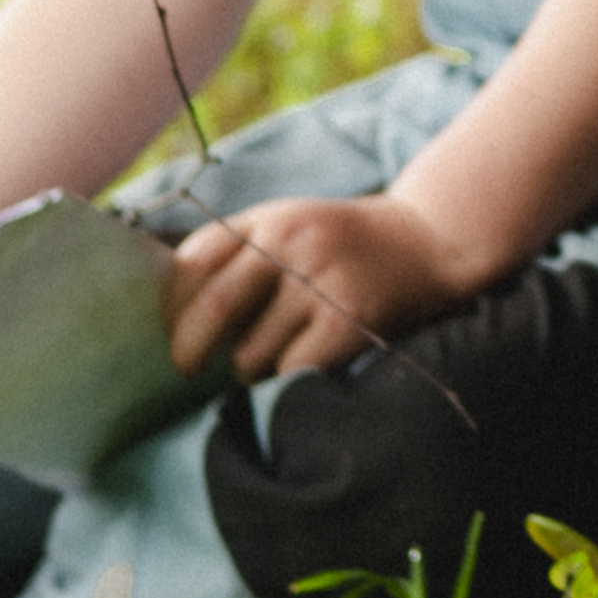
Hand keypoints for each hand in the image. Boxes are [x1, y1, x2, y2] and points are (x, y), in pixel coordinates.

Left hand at [161, 191, 490, 379]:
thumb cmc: (341, 247)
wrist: (428, 241)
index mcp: (268, 219)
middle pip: (212, 309)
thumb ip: (238, 254)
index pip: (193, 262)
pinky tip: (301, 363)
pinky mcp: (348, 320)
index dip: (171, 305)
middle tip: (187, 369)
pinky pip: (290, 369)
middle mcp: (290, 243)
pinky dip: (286, 377)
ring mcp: (320, 281)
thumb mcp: (289, 228)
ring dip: (250, 368)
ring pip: (250, 352)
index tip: (169, 330)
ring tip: (272, 357)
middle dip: (188, 349)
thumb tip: (169, 314)